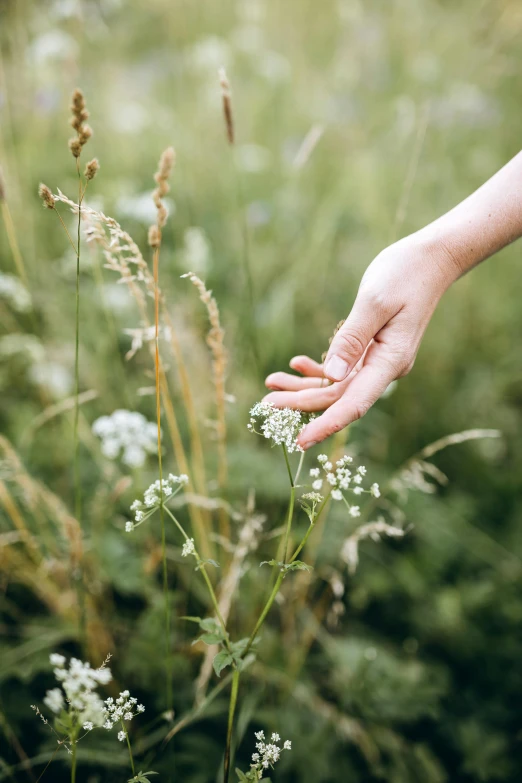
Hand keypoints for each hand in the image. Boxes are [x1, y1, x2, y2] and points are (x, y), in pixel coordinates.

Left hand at [264, 231, 461, 448]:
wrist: (431, 260)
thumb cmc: (405, 275)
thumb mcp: (374, 303)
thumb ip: (351, 340)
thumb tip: (330, 376)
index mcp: (389, 362)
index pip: (354, 404)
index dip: (326, 424)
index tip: (301, 441)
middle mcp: (384, 369)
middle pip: (338, 397)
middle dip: (302, 402)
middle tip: (266, 404)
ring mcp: (378, 361)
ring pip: (336, 386)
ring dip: (304, 386)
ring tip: (272, 383)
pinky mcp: (371, 350)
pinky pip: (341, 370)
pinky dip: (317, 369)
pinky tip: (295, 364)